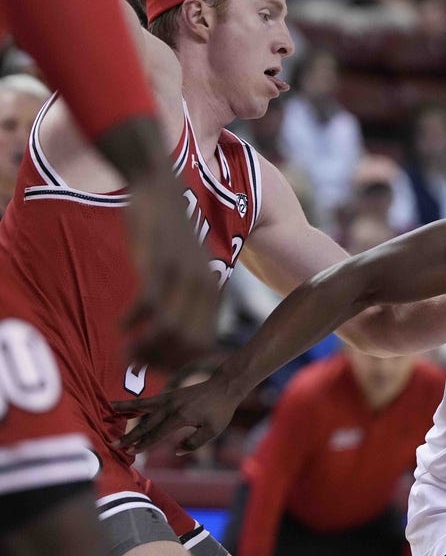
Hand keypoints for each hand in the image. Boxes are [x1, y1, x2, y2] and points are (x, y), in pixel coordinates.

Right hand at [112, 373, 239, 453]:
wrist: (225, 386)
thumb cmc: (221, 410)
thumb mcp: (213, 430)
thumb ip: (194, 443)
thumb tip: (175, 452)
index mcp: (181, 417)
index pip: (158, 434)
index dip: (144, 444)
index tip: (130, 452)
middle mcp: (171, 406)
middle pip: (146, 423)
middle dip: (130, 435)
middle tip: (114, 444)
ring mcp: (169, 398)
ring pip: (143, 406)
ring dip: (125, 410)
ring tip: (108, 410)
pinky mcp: (170, 394)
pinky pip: (149, 400)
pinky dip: (135, 403)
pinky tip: (124, 404)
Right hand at [123, 174, 218, 368]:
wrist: (161, 188)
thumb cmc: (168, 234)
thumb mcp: (186, 269)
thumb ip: (185, 299)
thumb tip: (174, 334)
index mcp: (213, 293)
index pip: (204, 346)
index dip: (180, 364)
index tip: (156, 367)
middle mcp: (204, 288)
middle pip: (189, 345)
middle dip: (161, 363)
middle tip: (135, 363)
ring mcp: (184, 276)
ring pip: (170, 330)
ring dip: (145, 348)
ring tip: (127, 352)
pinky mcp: (160, 263)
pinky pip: (150, 304)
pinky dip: (134, 323)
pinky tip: (122, 326)